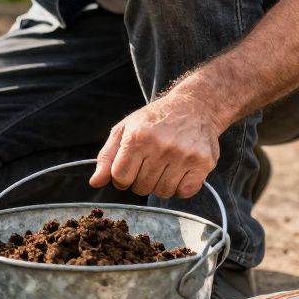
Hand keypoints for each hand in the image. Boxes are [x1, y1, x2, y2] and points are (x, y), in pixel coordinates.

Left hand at [89, 92, 224, 198]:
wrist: (195, 106)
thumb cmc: (154, 120)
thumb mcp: (124, 130)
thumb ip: (107, 157)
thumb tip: (95, 182)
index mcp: (138, 137)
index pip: (120, 178)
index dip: (122, 177)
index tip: (130, 167)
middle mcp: (161, 146)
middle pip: (140, 188)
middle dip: (141, 180)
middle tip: (150, 163)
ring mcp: (184, 155)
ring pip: (162, 192)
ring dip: (160, 184)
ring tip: (165, 165)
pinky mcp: (203, 163)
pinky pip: (185, 192)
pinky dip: (180, 187)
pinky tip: (180, 171)